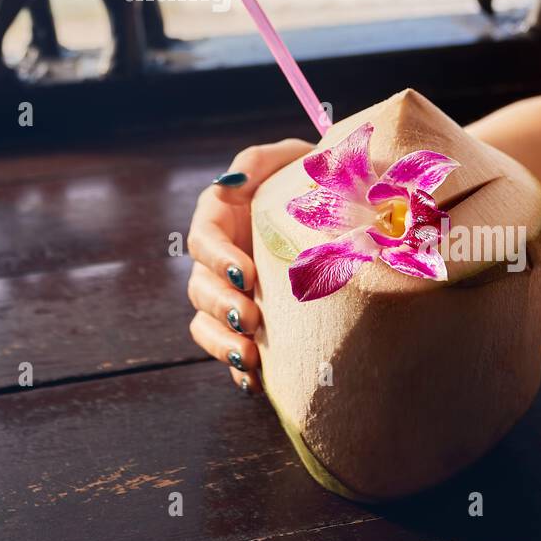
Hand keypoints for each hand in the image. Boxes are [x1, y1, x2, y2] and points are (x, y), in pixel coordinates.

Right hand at [187, 139, 312, 393]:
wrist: (340, 211)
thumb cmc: (311, 178)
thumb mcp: (291, 158)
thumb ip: (261, 162)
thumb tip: (237, 180)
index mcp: (221, 216)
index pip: (203, 238)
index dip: (218, 259)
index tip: (245, 276)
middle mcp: (219, 257)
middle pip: (199, 286)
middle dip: (220, 306)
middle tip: (251, 319)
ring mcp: (229, 292)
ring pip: (204, 322)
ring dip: (221, 342)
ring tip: (246, 357)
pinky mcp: (246, 321)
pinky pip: (227, 348)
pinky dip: (235, 368)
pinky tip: (252, 382)